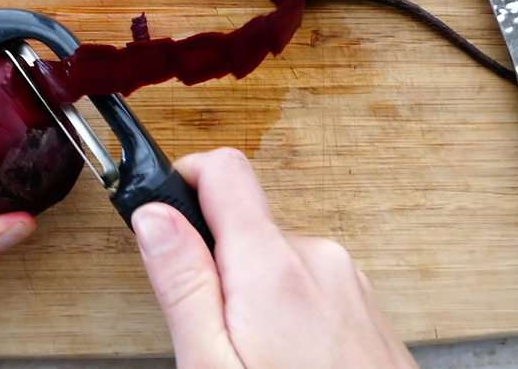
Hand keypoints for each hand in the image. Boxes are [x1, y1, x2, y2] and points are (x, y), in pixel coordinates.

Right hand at [133, 148, 415, 368]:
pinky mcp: (365, 307)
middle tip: (209, 334)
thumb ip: (182, 282)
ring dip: (252, 297)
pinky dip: (287, 315)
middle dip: (216, 266)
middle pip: (245, 223)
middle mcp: (318, 259)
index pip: (225, 169)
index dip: (183, 180)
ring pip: (275, 260)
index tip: (162, 216)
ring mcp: (348, 282)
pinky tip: (288, 365)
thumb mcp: (210, 366)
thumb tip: (153, 214)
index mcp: (272, 266)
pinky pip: (309, 287)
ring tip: (253, 360)